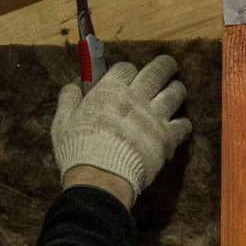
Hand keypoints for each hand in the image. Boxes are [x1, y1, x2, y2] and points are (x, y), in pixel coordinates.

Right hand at [50, 55, 191, 198]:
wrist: (99, 179)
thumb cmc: (78, 151)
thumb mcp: (62, 122)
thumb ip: (69, 98)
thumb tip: (75, 82)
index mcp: (110, 90)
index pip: (126, 67)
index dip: (127, 70)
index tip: (127, 76)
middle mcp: (136, 98)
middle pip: (157, 71)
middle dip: (164, 66)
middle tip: (168, 66)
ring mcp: (154, 118)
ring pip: (175, 93)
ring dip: (176, 90)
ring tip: (176, 90)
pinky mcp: (166, 139)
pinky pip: (183, 126)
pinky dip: (183, 125)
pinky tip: (180, 126)